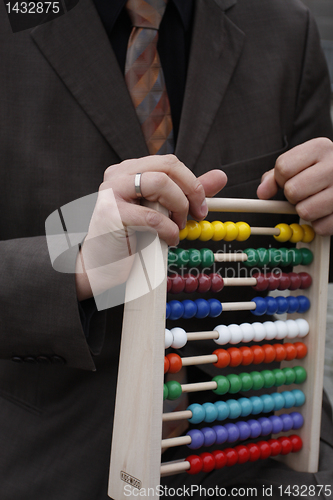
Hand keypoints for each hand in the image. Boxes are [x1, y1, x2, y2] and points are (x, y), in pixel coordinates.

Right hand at [76, 155, 226, 300]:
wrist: (101, 264)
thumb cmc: (130, 236)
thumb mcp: (161, 210)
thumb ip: (187, 192)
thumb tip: (220, 176)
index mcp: (130, 170)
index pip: (170, 163)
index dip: (192, 182)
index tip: (202, 206)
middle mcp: (118, 175)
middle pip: (168, 166)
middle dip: (191, 191)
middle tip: (198, 214)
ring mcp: (112, 192)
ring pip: (161, 184)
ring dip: (179, 208)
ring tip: (178, 227)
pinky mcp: (111, 214)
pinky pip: (151, 216)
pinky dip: (168, 229)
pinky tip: (169, 239)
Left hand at [257, 138, 332, 235]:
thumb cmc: (320, 171)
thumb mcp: (300, 164)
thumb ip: (276, 176)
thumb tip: (262, 193)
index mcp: (319, 148)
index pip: (283, 168)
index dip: (280, 179)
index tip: (288, 180)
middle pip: (292, 191)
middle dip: (292, 196)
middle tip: (303, 193)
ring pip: (304, 211)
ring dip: (304, 211)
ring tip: (315, 201)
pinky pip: (319, 227)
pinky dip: (318, 224)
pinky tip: (325, 211)